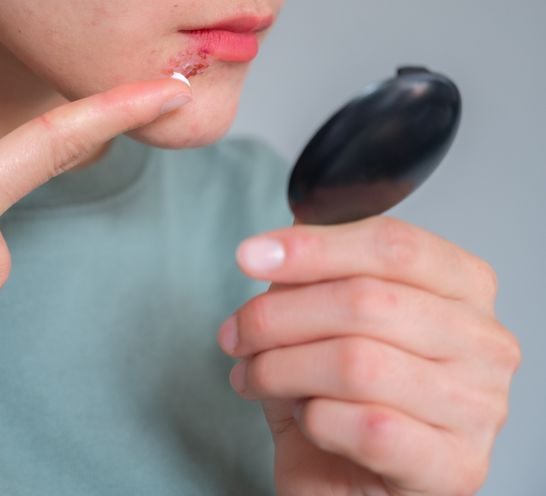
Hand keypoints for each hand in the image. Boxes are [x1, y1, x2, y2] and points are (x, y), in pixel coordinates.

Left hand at [216, 215, 520, 495]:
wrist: (345, 481)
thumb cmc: (338, 396)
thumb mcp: (318, 321)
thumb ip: (312, 277)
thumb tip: (279, 245)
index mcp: (463, 288)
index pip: (393, 246)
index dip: (313, 248)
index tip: (248, 257)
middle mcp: (484, 341)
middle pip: (368, 302)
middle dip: (278, 316)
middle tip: (235, 334)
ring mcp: (478, 406)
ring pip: (358, 364)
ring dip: (282, 369)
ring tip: (255, 377)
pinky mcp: (454, 466)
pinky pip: (366, 426)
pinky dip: (315, 418)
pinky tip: (304, 417)